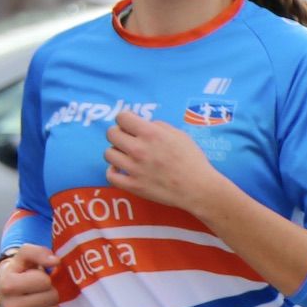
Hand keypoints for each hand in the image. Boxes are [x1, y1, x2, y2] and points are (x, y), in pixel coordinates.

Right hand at [0, 245, 59, 306]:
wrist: (4, 286)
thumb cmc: (19, 269)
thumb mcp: (25, 255)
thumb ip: (39, 252)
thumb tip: (55, 261)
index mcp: (8, 284)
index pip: (45, 282)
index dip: (45, 278)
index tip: (35, 277)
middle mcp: (9, 306)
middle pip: (51, 297)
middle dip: (51, 291)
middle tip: (40, 289)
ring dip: (53, 305)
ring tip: (41, 299)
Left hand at [102, 110, 220, 213]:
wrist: (198, 189)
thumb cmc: (192, 160)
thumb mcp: (179, 135)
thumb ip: (158, 127)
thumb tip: (143, 125)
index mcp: (151, 134)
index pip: (122, 117)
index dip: (124, 119)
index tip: (129, 125)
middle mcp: (139, 149)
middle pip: (111, 133)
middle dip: (118, 133)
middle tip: (127, 139)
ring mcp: (134, 169)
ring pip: (108, 153)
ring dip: (116, 152)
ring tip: (126, 155)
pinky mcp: (133, 186)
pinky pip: (110, 175)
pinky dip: (113, 171)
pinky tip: (121, 169)